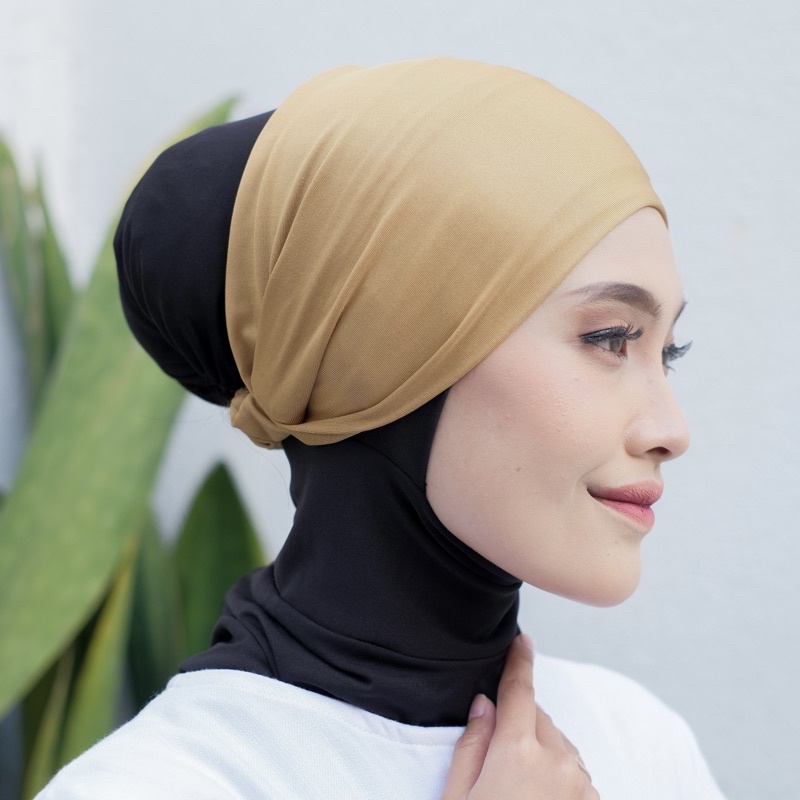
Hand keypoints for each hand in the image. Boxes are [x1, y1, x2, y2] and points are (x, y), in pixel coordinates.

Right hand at [441, 635, 598, 798]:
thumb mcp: (457, 796)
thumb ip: (471, 745)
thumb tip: (484, 705)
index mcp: (516, 753)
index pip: (518, 691)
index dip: (519, 663)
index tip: (523, 642)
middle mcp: (556, 762)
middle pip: (538, 720)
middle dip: (519, 724)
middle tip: (497, 756)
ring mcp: (579, 784)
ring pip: (558, 745)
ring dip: (541, 751)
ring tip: (517, 786)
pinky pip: (573, 772)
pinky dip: (558, 775)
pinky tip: (537, 797)